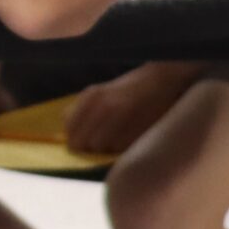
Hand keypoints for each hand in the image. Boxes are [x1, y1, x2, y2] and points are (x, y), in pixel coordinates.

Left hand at [61, 65, 193, 155]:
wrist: (163, 80)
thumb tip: (65, 134)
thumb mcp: (100, 93)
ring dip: (107, 148)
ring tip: (118, 138)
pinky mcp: (138, 126)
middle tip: (101, 142)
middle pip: (83, 142)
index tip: (81, 142)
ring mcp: (122, 116)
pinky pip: (121, 148)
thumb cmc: (129, 89)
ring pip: (101, 147)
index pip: (69, 129)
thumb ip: (80, 111)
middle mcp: (103, 105)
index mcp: (91, 96)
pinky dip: (122, 148)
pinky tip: (130, 137)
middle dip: (89, 146)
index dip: (74, 140)